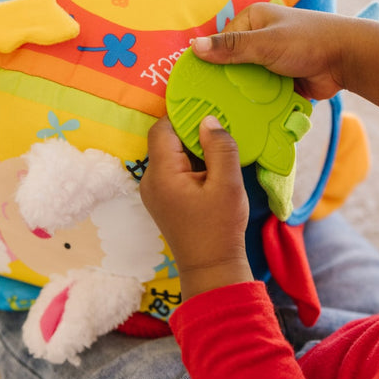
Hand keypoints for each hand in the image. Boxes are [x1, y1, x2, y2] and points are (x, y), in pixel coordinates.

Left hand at [140, 116, 252, 299]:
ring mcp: (155, 191)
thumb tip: (208, 119)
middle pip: (166, 140)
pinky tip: (213, 169)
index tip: (208, 109)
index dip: (183, 115)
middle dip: (191, 132)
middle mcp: (151, 180)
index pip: (162, 128)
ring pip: (171, 155)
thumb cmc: (220, 228)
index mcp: (162, 174)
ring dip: (194, 149)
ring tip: (220, 149)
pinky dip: (192, 164)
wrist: (212, 268)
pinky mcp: (164, 199)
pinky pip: (175, 170)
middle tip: (219, 129)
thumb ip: (220, 147)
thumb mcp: (227, 184)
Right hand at [192, 2, 378, 126]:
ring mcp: (270, 61)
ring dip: (242, 96)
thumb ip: (231, 48)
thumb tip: (194, 48)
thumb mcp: (265, 43)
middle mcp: (259, 39)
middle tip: (209, 104)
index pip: (220, 42)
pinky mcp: (281, 81)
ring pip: (246, 82)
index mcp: (252, 20)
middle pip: (232, 64)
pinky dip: (257, 103)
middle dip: (226, 83)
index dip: (210, 62)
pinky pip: (262, 94)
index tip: (197, 83)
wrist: (347, 59)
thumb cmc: (307, 41)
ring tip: (224, 114)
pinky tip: (244, 118)